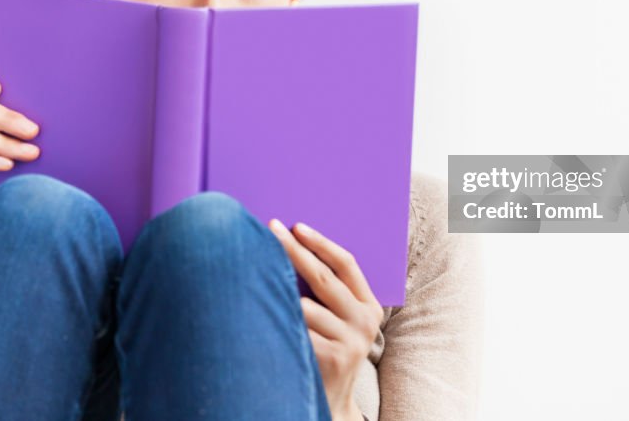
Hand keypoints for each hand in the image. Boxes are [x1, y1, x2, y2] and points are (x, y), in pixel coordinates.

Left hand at [268, 218, 382, 420]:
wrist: (331, 402)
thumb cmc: (326, 352)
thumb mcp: (339, 322)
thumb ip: (328, 294)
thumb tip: (293, 246)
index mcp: (370, 306)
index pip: (346, 264)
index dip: (321, 243)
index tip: (296, 227)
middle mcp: (365, 321)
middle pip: (323, 277)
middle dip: (293, 250)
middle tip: (270, 229)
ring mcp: (351, 341)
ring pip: (304, 306)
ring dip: (279, 296)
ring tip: (258, 291)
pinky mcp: (333, 358)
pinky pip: (297, 330)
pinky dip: (280, 325)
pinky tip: (266, 323)